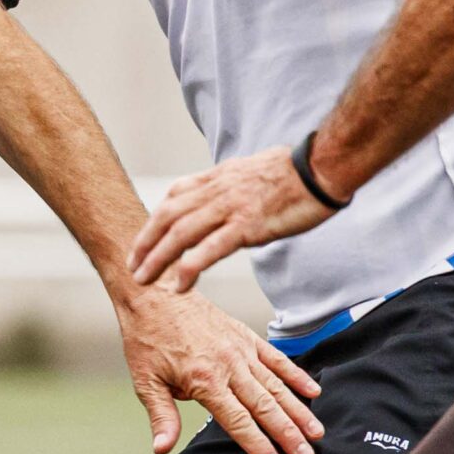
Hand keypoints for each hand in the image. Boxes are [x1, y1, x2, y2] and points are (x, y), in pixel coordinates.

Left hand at [116, 283, 324, 453]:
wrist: (155, 293)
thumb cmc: (148, 339)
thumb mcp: (146, 381)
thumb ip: (162, 416)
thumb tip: (162, 449)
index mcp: (205, 381)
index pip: (238, 421)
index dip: (258, 446)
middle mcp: (229, 366)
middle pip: (265, 407)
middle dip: (288, 434)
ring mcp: (241, 350)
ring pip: (276, 386)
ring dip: (298, 411)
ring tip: (317, 432)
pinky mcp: (246, 336)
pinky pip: (276, 359)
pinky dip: (296, 376)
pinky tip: (313, 392)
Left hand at [131, 147, 338, 292]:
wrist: (321, 168)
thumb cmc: (296, 173)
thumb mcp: (252, 172)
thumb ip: (232, 186)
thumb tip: (225, 200)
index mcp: (218, 177)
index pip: (174, 196)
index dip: (154, 219)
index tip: (144, 239)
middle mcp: (217, 190)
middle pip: (168, 216)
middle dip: (145, 242)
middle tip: (132, 265)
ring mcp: (230, 207)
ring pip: (181, 234)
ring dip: (157, 258)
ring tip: (143, 280)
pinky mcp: (247, 225)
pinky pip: (209, 250)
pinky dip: (188, 268)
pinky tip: (179, 286)